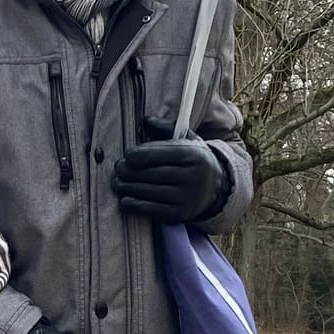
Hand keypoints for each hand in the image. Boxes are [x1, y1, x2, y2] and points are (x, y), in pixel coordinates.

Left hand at [111, 118, 225, 222]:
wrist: (216, 187)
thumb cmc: (193, 159)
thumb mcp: (187, 140)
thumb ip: (166, 128)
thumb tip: (146, 120)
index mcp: (193, 154)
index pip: (159, 154)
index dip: (138, 155)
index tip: (126, 156)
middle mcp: (193, 176)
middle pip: (152, 174)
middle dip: (129, 172)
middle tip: (118, 169)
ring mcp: (188, 197)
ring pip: (150, 192)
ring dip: (128, 188)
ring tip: (117, 183)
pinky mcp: (182, 213)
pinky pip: (153, 210)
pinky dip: (135, 205)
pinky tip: (124, 200)